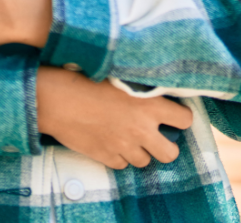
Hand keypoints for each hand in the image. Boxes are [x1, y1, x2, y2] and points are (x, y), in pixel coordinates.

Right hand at [36, 66, 192, 168]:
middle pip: (170, 153)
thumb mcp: (119, 76)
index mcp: (149, 105)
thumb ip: (140, 89)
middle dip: (165, 146)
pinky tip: (109, 140)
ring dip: (139, 151)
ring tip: (127, 136)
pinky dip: (118, 155)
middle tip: (154, 136)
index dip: (180, 118)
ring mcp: (124, 146)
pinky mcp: (106, 157)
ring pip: (144, 161)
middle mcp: (141, 129)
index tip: (173, 115)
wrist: (56, 98)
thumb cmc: (85, 79)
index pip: (184, 120)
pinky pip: (122, 164)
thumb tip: (153, 90)